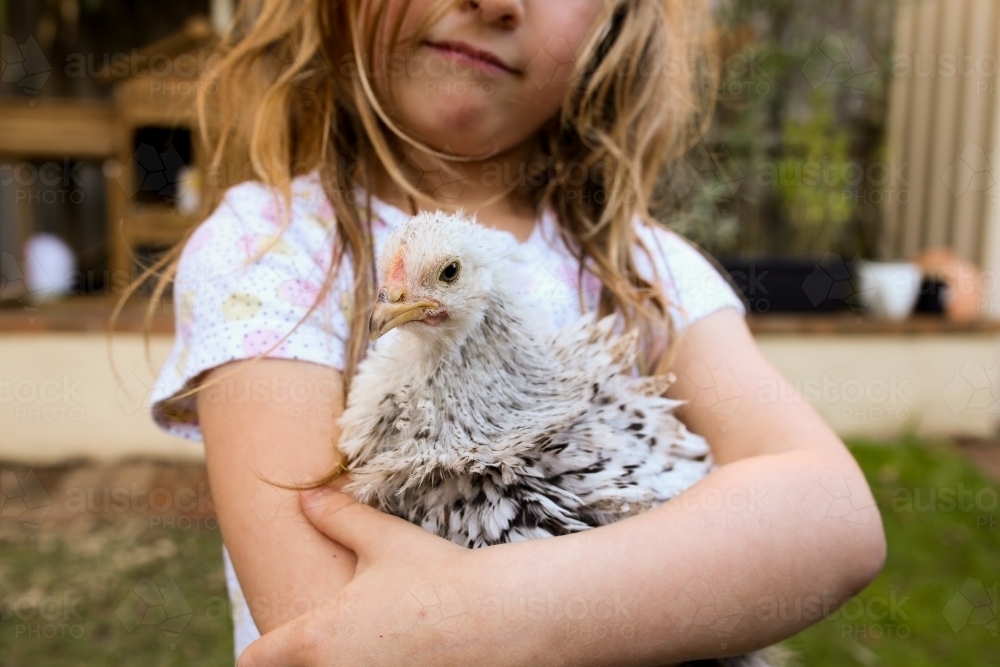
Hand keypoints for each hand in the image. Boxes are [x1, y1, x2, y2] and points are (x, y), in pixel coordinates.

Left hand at [236, 487, 487, 666]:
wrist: (504, 616)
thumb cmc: (441, 575)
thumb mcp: (384, 541)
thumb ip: (338, 518)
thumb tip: (306, 496)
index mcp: (317, 638)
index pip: (255, 661)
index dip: (259, 653)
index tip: (269, 647)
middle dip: (304, 660)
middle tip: (332, 641)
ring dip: (342, 666)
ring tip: (369, 646)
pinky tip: (403, 657)